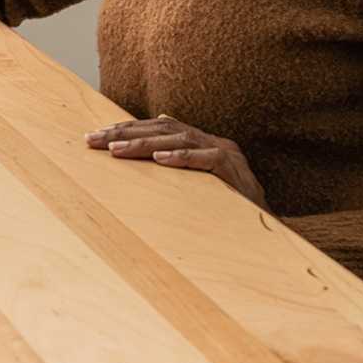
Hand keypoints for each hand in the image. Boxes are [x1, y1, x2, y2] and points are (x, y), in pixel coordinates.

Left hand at [85, 115, 269, 209]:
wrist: (270, 233)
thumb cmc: (229, 211)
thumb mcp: (197, 186)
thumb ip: (178, 163)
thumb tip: (156, 139)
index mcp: (200, 143)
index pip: (155, 129)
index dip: (124, 130)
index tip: (93, 138)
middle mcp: (212, 143)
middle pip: (161, 130)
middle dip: (123, 134)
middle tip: (93, 140)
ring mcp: (226, 154)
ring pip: (179, 140)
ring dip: (144, 144)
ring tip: (116, 150)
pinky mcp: (235, 171)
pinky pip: (206, 159)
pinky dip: (182, 157)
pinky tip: (160, 159)